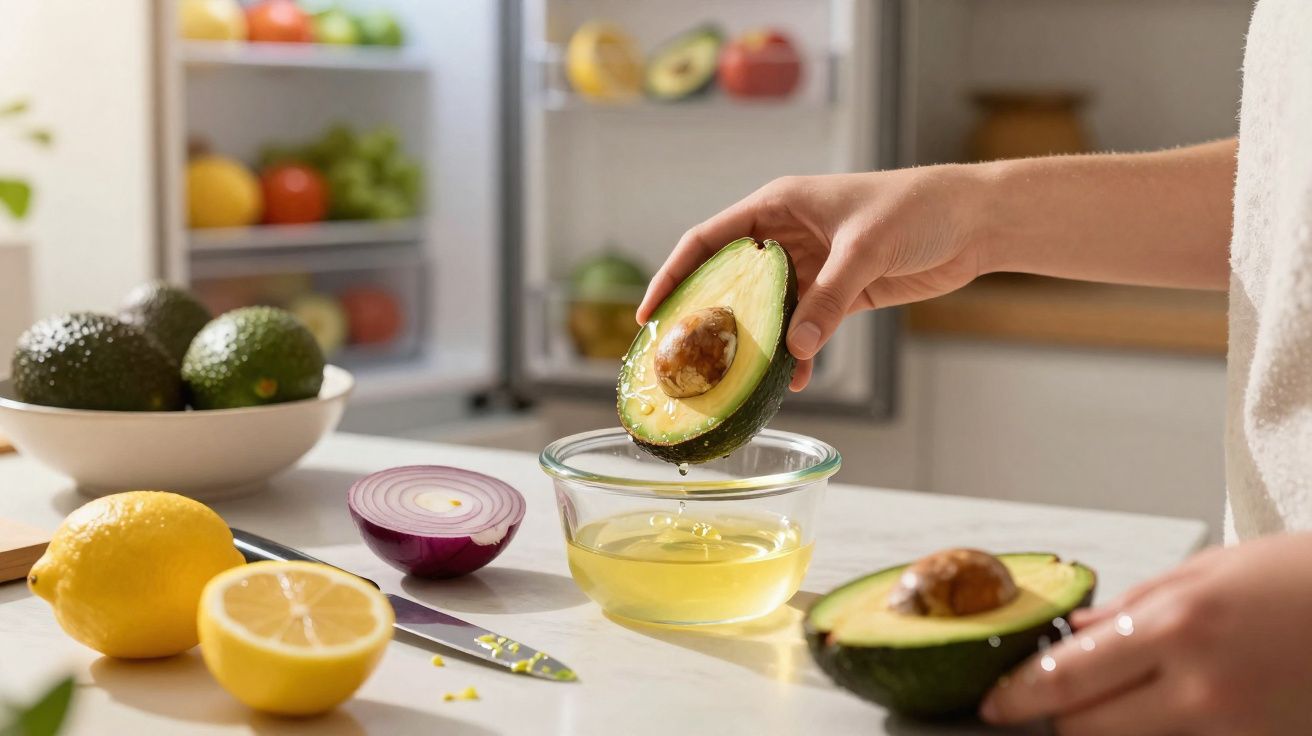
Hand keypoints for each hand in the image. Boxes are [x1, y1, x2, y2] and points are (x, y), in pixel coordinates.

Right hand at [636, 167, 991, 390]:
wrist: (974, 221)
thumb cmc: (918, 208)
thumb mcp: (867, 248)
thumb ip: (830, 298)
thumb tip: (795, 348)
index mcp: (777, 206)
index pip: (707, 241)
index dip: (673, 275)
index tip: (649, 314)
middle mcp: (786, 236)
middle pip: (730, 280)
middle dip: (708, 318)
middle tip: (683, 359)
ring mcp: (812, 267)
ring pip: (767, 311)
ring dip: (756, 344)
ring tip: (737, 379)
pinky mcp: (839, 294)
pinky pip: (804, 328)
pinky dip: (797, 353)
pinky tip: (794, 379)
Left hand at [980, 533, 1311, 734]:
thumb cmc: (1297, 580)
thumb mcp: (1207, 573)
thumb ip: (1133, 610)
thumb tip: (1074, 634)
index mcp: (1177, 628)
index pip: (1066, 679)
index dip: (1018, 697)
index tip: (994, 703)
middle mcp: (1201, 690)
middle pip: (1085, 731)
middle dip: (1062, 716)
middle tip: (1057, 698)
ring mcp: (1234, 732)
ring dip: (1112, 728)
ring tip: (1128, 694)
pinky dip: (1163, 733)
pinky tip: (1172, 705)